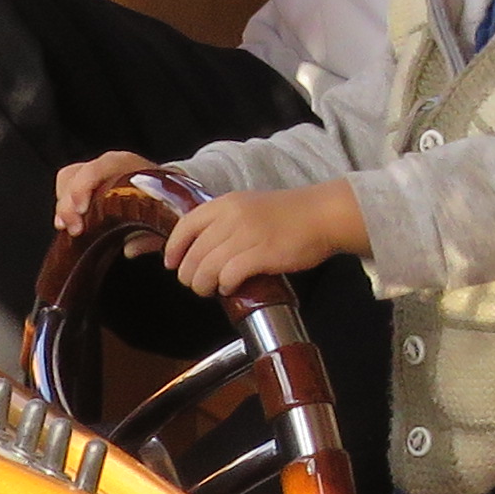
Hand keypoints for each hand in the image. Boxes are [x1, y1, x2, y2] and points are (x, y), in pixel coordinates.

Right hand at [51, 150, 159, 235]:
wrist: (168, 193)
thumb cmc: (165, 202)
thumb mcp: (162, 217)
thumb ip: (149, 234)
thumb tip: (130, 249)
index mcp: (128, 165)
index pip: (100, 167)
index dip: (85, 186)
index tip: (82, 210)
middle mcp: (109, 164)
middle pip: (77, 174)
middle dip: (69, 203)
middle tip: (75, 229)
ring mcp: (96, 171)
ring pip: (67, 179)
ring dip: (63, 205)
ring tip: (65, 227)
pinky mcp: (87, 183)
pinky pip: (66, 187)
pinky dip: (62, 206)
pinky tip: (64, 224)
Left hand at [160, 181, 363, 294]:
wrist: (323, 215)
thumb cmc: (291, 214)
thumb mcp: (250, 206)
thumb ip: (226, 222)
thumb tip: (204, 249)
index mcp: (225, 203)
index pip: (185, 225)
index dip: (174, 248)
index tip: (171, 263)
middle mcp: (231, 217)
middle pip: (193, 253)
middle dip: (188, 275)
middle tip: (196, 284)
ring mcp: (246, 235)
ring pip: (206, 268)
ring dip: (203, 285)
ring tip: (210, 290)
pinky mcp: (261, 254)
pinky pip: (229, 275)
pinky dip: (225, 286)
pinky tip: (231, 288)